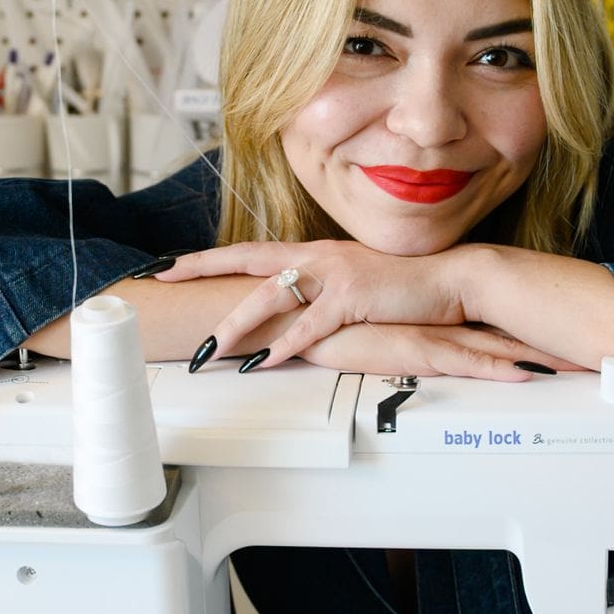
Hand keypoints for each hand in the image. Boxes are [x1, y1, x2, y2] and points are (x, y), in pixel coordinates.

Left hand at [153, 238, 474, 368]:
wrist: (450, 280)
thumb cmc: (402, 286)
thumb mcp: (352, 282)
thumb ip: (319, 289)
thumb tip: (289, 309)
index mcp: (313, 252)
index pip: (249, 251)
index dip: (208, 256)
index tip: (170, 261)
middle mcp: (318, 256)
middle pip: (246, 260)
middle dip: (201, 268)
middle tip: (164, 279)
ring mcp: (334, 274)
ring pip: (271, 296)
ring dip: (237, 324)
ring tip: (209, 348)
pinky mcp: (354, 298)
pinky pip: (310, 325)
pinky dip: (284, 345)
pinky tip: (262, 362)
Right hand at [297, 320, 584, 382]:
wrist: (296, 310)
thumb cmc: (324, 319)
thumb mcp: (368, 327)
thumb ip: (391, 331)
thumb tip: (408, 339)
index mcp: (430, 316)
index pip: (488, 322)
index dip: (527, 327)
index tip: (562, 331)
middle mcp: (437, 321)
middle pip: (503, 331)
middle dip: (547, 340)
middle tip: (591, 350)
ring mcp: (429, 334)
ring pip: (495, 347)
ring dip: (536, 356)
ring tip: (577, 367)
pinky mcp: (415, 349)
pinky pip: (465, 363)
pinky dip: (498, 369)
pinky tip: (527, 375)